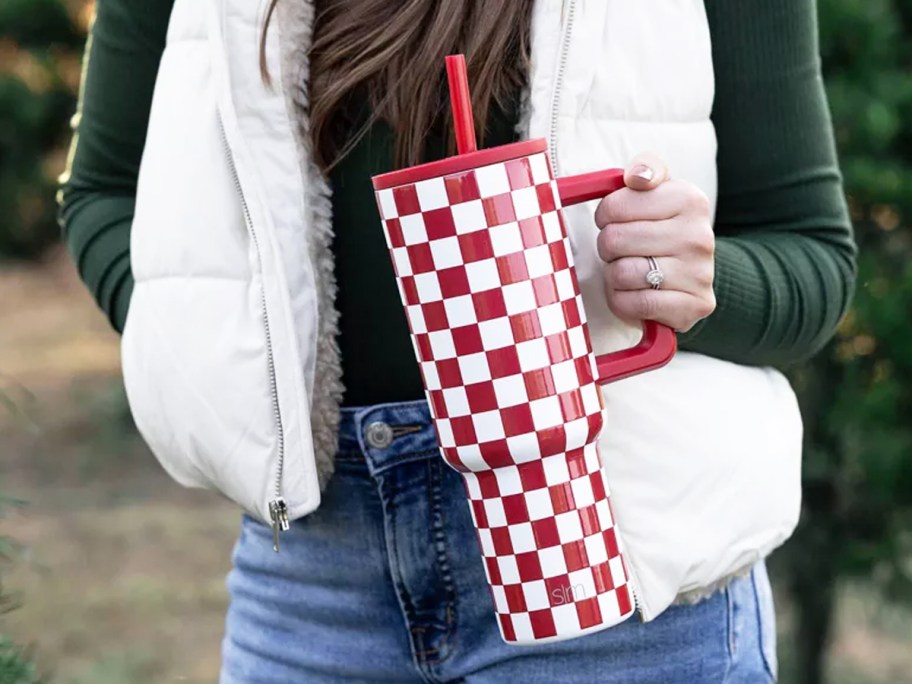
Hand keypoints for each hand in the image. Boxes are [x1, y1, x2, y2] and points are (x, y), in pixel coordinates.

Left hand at [594, 153, 715, 332]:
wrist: (694, 273)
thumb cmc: (663, 227)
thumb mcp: (658, 191)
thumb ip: (646, 169)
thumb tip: (637, 176)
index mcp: (690, 199)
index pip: (616, 205)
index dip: (605, 215)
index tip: (614, 220)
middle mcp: (700, 236)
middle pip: (614, 240)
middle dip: (608, 247)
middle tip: (622, 249)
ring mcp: (700, 273)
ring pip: (622, 274)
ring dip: (614, 276)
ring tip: (630, 270)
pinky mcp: (694, 306)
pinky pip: (633, 304)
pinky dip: (623, 301)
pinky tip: (636, 293)